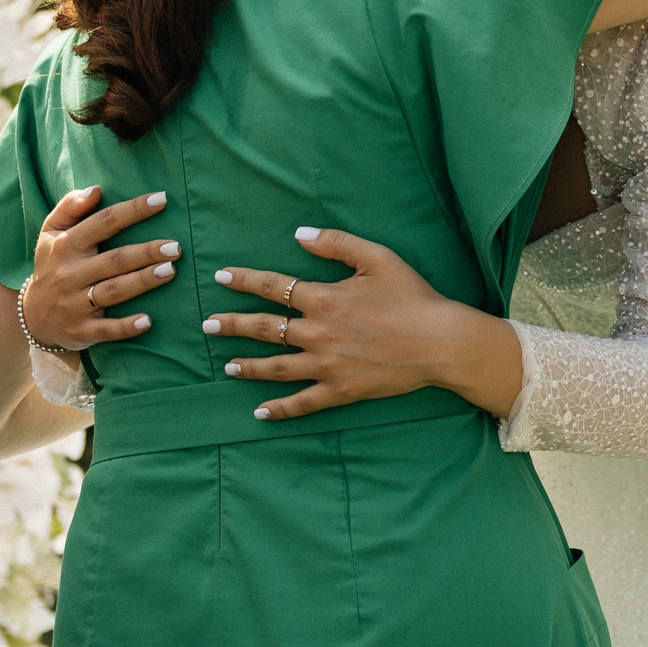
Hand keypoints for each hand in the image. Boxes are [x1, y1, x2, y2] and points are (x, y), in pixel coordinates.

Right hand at [17, 185, 180, 350]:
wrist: (32, 316)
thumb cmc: (52, 265)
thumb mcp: (50, 233)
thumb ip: (69, 207)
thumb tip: (95, 189)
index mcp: (66, 245)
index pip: (103, 222)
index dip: (132, 210)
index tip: (161, 199)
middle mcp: (70, 274)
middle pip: (114, 260)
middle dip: (145, 252)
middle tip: (175, 246)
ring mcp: (74, 304)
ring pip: (113, 291)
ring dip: (142, 281)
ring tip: (170, 271)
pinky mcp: (80, 331)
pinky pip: (105, 329)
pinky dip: (126, 327)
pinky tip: (148, 321)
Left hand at [206, 228, 521, 420]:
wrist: (440, 342)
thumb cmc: (412, 296)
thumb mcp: (377, 257)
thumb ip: (336, 242)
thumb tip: (299, 233)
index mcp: (325, 298)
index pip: (273, 286)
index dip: (244, 280)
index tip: (220, 277)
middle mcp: (319, 332)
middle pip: (265, 328)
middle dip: (232, 326)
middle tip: (207, 326)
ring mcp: (327, 365)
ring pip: (276, 367)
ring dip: (248, 367)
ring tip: (226, 366)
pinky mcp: (341, 390)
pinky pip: (303, 402)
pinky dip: (280, 409)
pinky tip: (260, 413)